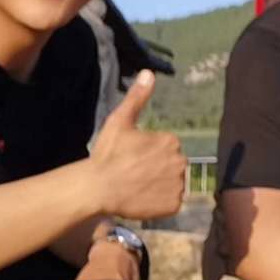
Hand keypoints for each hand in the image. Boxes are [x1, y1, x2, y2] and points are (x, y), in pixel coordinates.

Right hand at [88, 71, 187, 218]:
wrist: (98, 188)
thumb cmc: (108, 154)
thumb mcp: (120, 121)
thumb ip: (137, 97)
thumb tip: (149, 73)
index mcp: (171, 141)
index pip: (166, 148)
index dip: (149, 154)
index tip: (132, 158)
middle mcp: (181, 162)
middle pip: (171, 166)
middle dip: (157, 169)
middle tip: (134, 174)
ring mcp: (178, 185)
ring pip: (172, 184)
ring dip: (159, 186)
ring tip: (137, 187)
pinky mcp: (174, 205)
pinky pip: (171, 203)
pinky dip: (160, 203)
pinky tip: (143, 199)